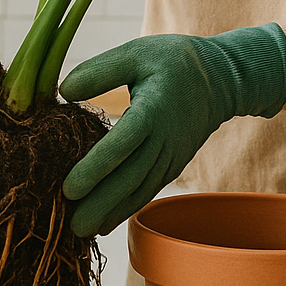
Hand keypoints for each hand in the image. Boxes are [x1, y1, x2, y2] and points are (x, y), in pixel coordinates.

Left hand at [59, 23, 285, 235]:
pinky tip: (104, 223)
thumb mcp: (137, 52)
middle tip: (71, 227)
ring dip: (111, 213)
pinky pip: (148, 190)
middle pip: (131, 177)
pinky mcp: (173, 165)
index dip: (96, 168)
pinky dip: (126, 209)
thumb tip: (65, 91)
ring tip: (81, 233)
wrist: (221, 79)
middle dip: (100, 205)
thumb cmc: (173, 61)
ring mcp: (172, 156)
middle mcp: (165, 139)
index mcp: (154, 109)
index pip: (123, 143)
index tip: (68, 188)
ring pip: (140, 190)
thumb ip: (100, 70)